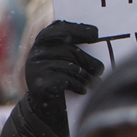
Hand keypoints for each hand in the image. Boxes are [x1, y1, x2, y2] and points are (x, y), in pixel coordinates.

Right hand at [24, 21, 102, 136]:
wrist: (44, 107)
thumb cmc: (60, 80)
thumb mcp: (64, 62)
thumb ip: (74, 51)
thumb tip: (99, 42)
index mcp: (42, 43)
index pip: (57, 28)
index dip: (77, 29)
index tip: (96, 34)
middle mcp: (36, 53)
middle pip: (68, 50)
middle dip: (88, 60)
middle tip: (100, 69)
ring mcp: (36, 68)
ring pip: (70, 67)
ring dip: (87, 77)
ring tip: (94, 83)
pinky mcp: (39, 83)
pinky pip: (66, 80)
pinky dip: (78, 86)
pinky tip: (83, 90)